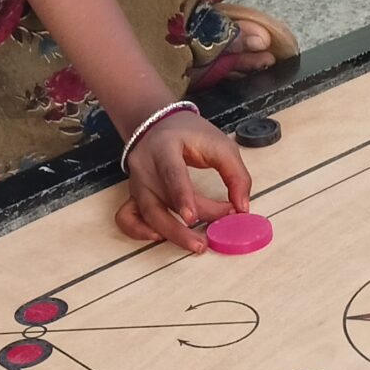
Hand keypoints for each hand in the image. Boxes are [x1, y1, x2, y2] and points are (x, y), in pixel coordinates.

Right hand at [114, 111, 250, 251]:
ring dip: (170, 234)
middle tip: (203, 244)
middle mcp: (145, 166)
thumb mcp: (220, 145)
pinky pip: (127, 217)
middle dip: (179, 228)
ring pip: (146, 214)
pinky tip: (159, 237)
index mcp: (165, 147)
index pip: (171, 173)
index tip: (191, 218)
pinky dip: (139, 231)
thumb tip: (242, 208)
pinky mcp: (133, 194)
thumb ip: (236, 175)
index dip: (181, 196)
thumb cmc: (191, 134)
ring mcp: (136, 182)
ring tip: (195, 244)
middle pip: (157, 203)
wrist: (161, 124)